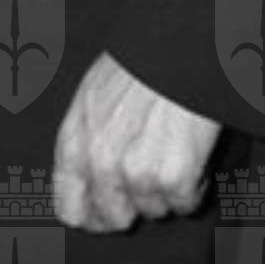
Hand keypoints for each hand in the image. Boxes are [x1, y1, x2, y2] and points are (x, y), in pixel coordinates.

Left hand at [52, 51, 220, 230]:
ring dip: (166, 189)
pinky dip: (194, 185)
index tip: (109, 209)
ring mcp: (137, 172)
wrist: (179, 43)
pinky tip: (191, 152)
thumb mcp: (92, 94)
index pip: (70, 209)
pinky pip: (185, 204)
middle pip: (113, 219)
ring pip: (153, 212)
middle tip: (148, 174)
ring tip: (172, 147)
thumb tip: (84, 184)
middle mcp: (100, 161)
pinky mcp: (174, 177)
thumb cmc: (140, 65)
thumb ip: (83, 140)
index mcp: (75, 141)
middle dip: (133, 204)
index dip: (91, 215)